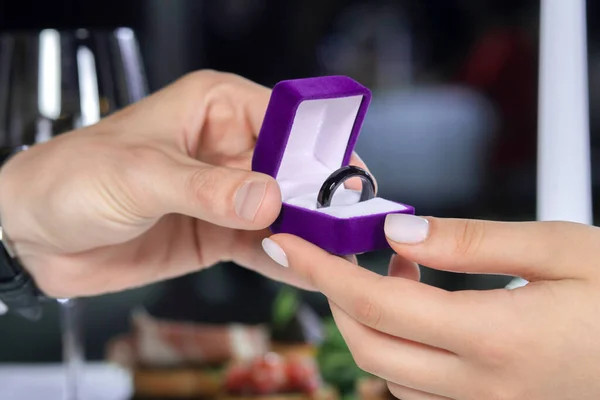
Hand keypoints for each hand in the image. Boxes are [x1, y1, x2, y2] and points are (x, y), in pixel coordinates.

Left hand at [0, 70, 367, 297]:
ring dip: (306, 232)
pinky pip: (262, 244)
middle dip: (318, 198)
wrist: (34, 232)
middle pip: (294, 170)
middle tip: (341, 227)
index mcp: (215, 108)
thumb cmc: (71, 177)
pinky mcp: (219, 232)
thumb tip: (267, 198)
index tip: (342, 180)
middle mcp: (229, 147)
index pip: (285, 119)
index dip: (318, 147)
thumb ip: (206, 189)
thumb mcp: (140, 175)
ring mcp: (227, 193)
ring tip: (332, 253)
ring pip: (283, 210)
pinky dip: (283, 257)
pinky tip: (301, 267)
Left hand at [262, 215, 599, 399]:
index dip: (322, 271)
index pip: (376, 303)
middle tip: (338, 251)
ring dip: (371, 318)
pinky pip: (419, 388)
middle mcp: (482, 387)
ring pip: (388, 372)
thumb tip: (398, 232)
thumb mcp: (560, 248)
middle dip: (335, 297)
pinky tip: (424, 307)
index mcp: (496, 338)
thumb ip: (471, 242)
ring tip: (399, 266)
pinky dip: (400, 346)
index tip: (288, 246)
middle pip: (366, 347)